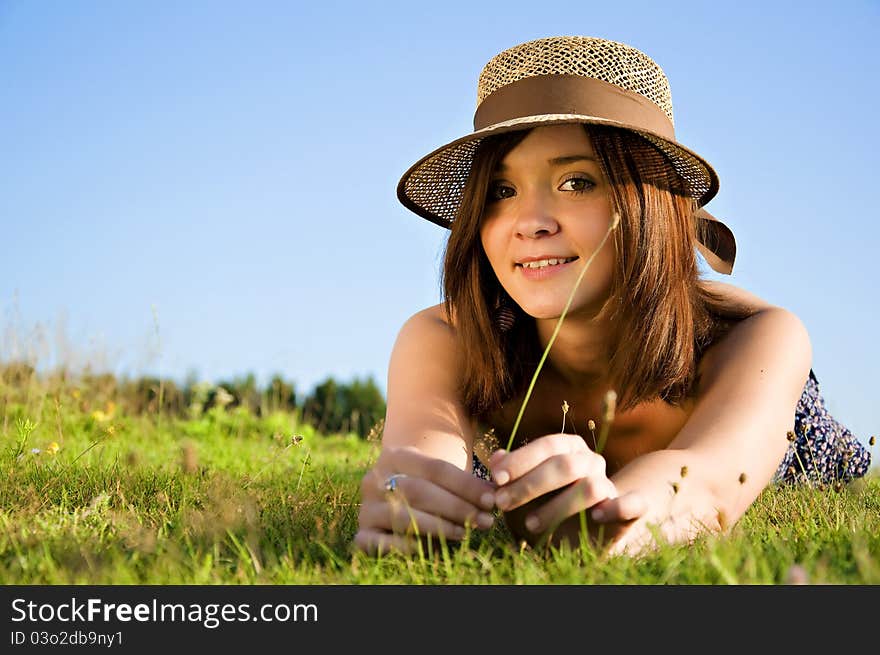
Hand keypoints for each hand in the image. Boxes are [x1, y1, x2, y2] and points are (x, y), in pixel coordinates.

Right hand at [353, 445, 496, 554]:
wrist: (398, 499)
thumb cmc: (432, 486)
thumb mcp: (448, 475)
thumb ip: (478, 469)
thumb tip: (503, 460)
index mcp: (395, 455)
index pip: (435, 468)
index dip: (466, 485)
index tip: (491, 499)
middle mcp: (375, 479)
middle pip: (419, 491)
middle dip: (456, 507)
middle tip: (484, 520)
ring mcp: (366, 507)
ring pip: (403, 516)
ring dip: (439, 526)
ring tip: (466, 532)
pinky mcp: (362, 534)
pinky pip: (381, 542)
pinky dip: (406, 546)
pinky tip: (431, 547)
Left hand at [487, 434, 645, 546]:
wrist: (574, 538)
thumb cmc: (541, 508)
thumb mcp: (519, 493)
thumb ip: (509, 476)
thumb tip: (496, 458)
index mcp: (568, 448)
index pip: (548, 445)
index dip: (521, 460)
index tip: (496, 479)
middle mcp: (591, 461)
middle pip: (566, 464)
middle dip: (530, 484)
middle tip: (503, 504)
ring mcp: (610, 484)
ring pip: (590, 487)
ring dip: (557, 507)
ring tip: (530, 525)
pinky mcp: (628, 512)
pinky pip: (633, 503)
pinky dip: (618, 507)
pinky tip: (597, 517)